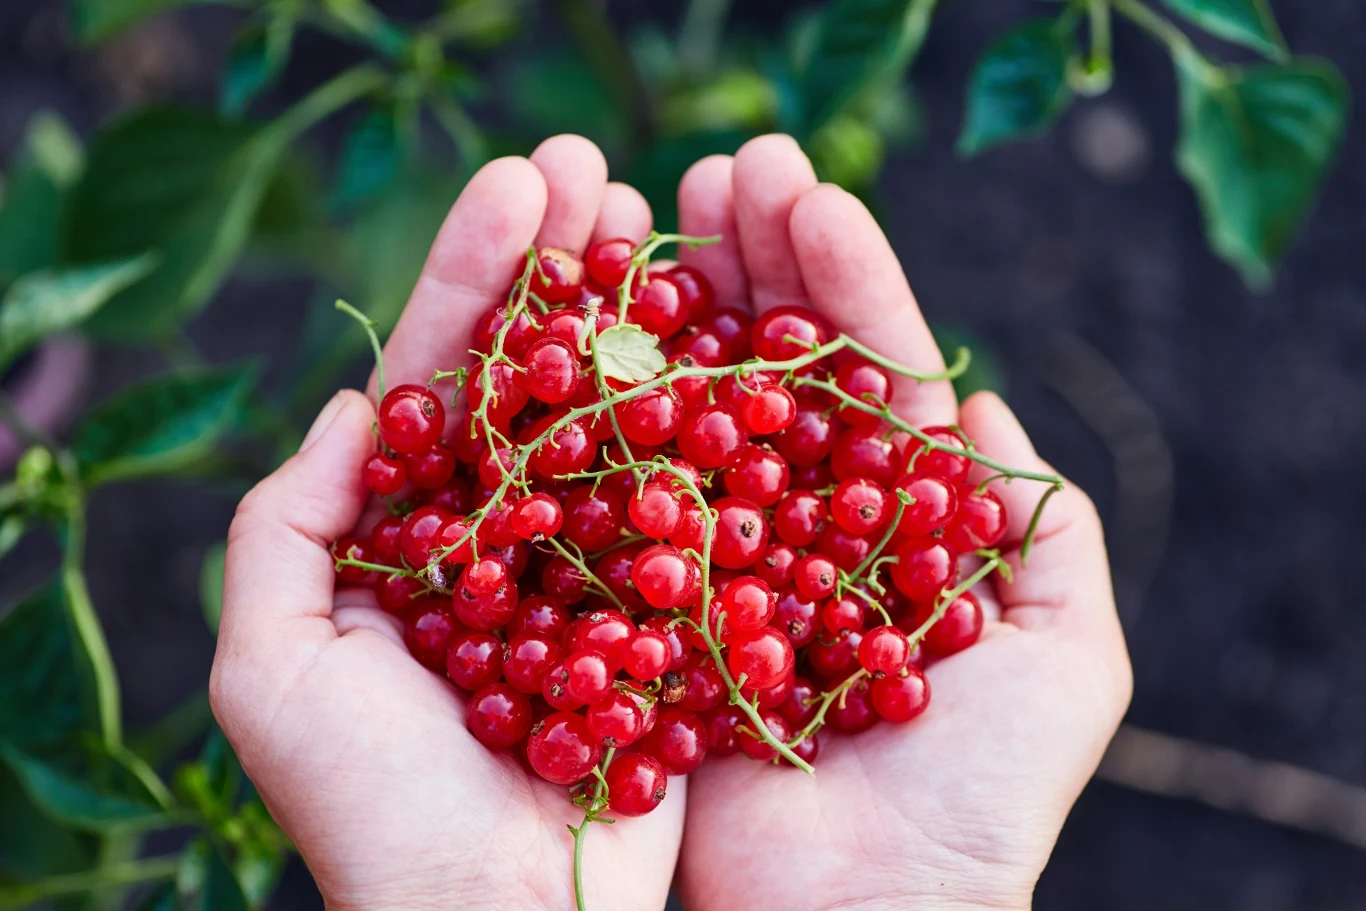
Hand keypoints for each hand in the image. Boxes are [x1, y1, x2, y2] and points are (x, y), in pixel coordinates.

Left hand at [210, 137, 681, 910]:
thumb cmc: (377, 814)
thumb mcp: (275, 670)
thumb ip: (287, 529)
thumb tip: (359, 404)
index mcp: (425, 535)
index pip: (450, 378)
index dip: (480, 278)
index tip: (524, 183)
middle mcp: (523, 537)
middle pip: (548, 378)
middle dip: (570, 268)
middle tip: (600, 166)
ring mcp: (614, 567)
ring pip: (634, 420)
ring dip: (654, 317)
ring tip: (677, 216)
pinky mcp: (691, 611)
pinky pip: (712, 502)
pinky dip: (728, 422)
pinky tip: (749, 338)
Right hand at [673, 136, 1132, 910]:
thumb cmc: (976, 802)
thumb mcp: (1066, 656)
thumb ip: (1046, 529)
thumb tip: (985, 409)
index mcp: (883, 523)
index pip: (862, 375)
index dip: (838, 281)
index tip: (802, 192)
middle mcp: (786, 529)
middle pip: (766, 374)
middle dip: (748, 265)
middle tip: (716, 168)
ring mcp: (704, 562)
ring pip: (689, 414)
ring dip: (674, 305)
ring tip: (649, 202)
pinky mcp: (633, 606)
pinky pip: (616, 498)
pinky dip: (605, 409)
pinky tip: (586, 319)